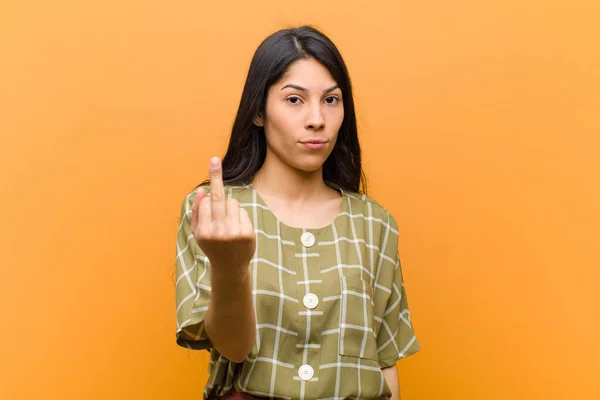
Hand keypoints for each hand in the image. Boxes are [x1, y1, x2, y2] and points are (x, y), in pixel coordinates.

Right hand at [191, 157, 255, 276]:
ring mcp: (234, 233)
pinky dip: (239, 215)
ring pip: (232, 203)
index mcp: (204, 232)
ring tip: (228, 224)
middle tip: (214, 160)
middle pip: (218, 199)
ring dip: (230, 207)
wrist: (230, 268)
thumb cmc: (212, 246)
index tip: (211, 167)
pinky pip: (242, 211)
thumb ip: (197, 213)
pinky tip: (237, 228)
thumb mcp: (198, 234)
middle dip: (216, 178)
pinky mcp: (247, 233)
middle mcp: (218, 232)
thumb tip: (201, 192)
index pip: (206, 203)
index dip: (208, 199)